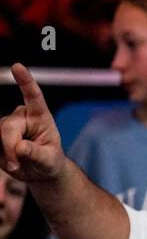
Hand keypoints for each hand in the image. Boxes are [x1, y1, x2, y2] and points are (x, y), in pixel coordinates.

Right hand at [1, 64, 67, 183]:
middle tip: (17, 165)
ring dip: (4, 154)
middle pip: (7, 127)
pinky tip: (7, 161)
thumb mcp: (49, 160)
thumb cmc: (49, 161)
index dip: (25, 81)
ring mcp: (6, 124)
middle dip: (10, 147)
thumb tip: (19, 147)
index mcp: (40, 116)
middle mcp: (21, 116)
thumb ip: (36, 153)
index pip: (33, 96)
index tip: (18, 66)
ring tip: (16, 166)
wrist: (39, 171)